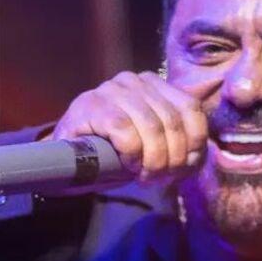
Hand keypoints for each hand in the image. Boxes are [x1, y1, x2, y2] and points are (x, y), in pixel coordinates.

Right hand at [50, 71, 206, 181]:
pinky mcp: (91, 104)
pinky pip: (125, 131)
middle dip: (172, 159)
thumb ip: (179, 147)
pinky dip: (131, 153)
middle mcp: (136, 81)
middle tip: (160, 179)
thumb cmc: (115, 155)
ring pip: (152, 127)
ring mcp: (113, 89)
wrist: (66, 161)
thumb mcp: (155, 149)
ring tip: (145, 176)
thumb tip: (195, 157)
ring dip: (153, 161)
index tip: (182, 168)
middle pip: (173, 122)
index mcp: (157, 86)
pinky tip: (126, 164)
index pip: (191, 109)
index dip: (194, 143)